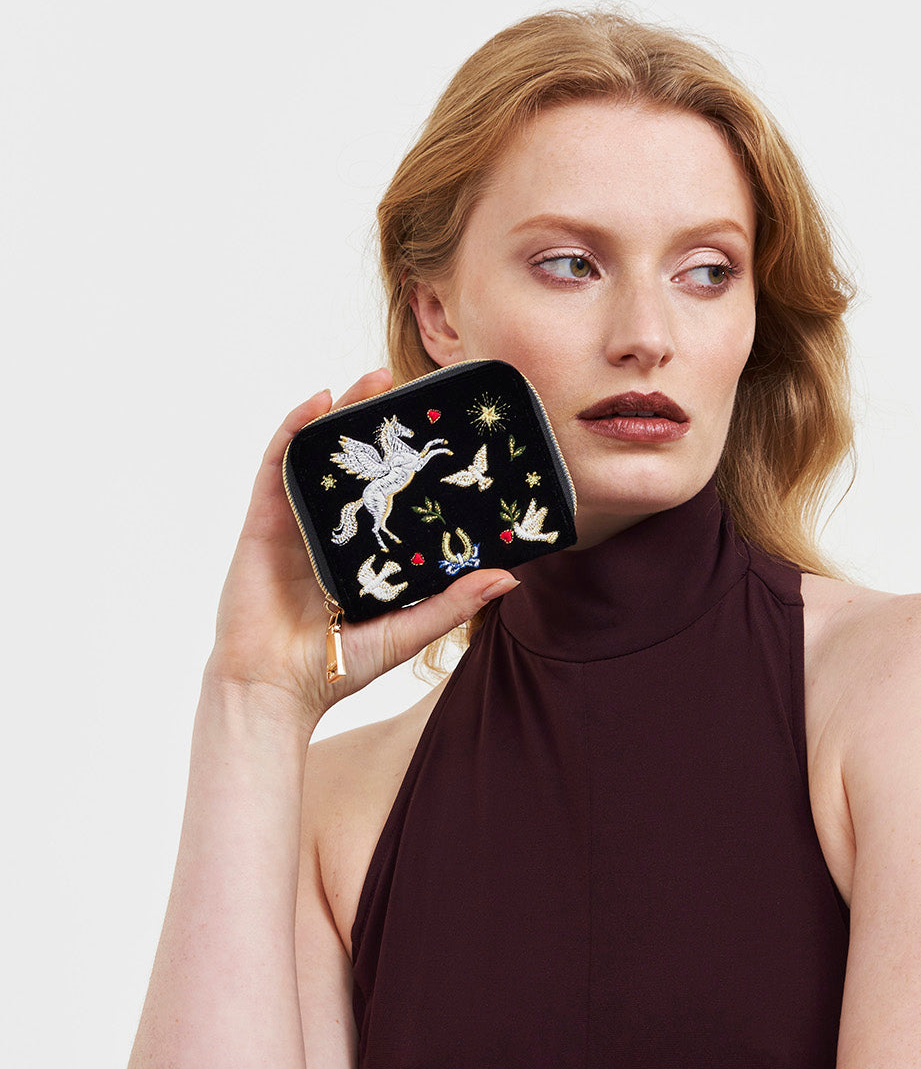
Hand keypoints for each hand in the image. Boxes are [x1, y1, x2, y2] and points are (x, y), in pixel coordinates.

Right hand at [205, 366, 520, 727]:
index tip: (437, 429)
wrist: (276, 690)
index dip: (406, 460)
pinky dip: (294, 429)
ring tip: (371, 379)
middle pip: (350, 464)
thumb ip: (454, 603)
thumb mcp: (408, 630)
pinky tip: (317, 400)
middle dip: (373, 421)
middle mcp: (325, 531)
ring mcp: (292, 523)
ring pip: (317, 455)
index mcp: (359, 551)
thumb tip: (510, 577)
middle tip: (404, 385)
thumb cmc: (336, 667)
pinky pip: (277, 465)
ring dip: (340, 412)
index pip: (386, 494)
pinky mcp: (262, 523)